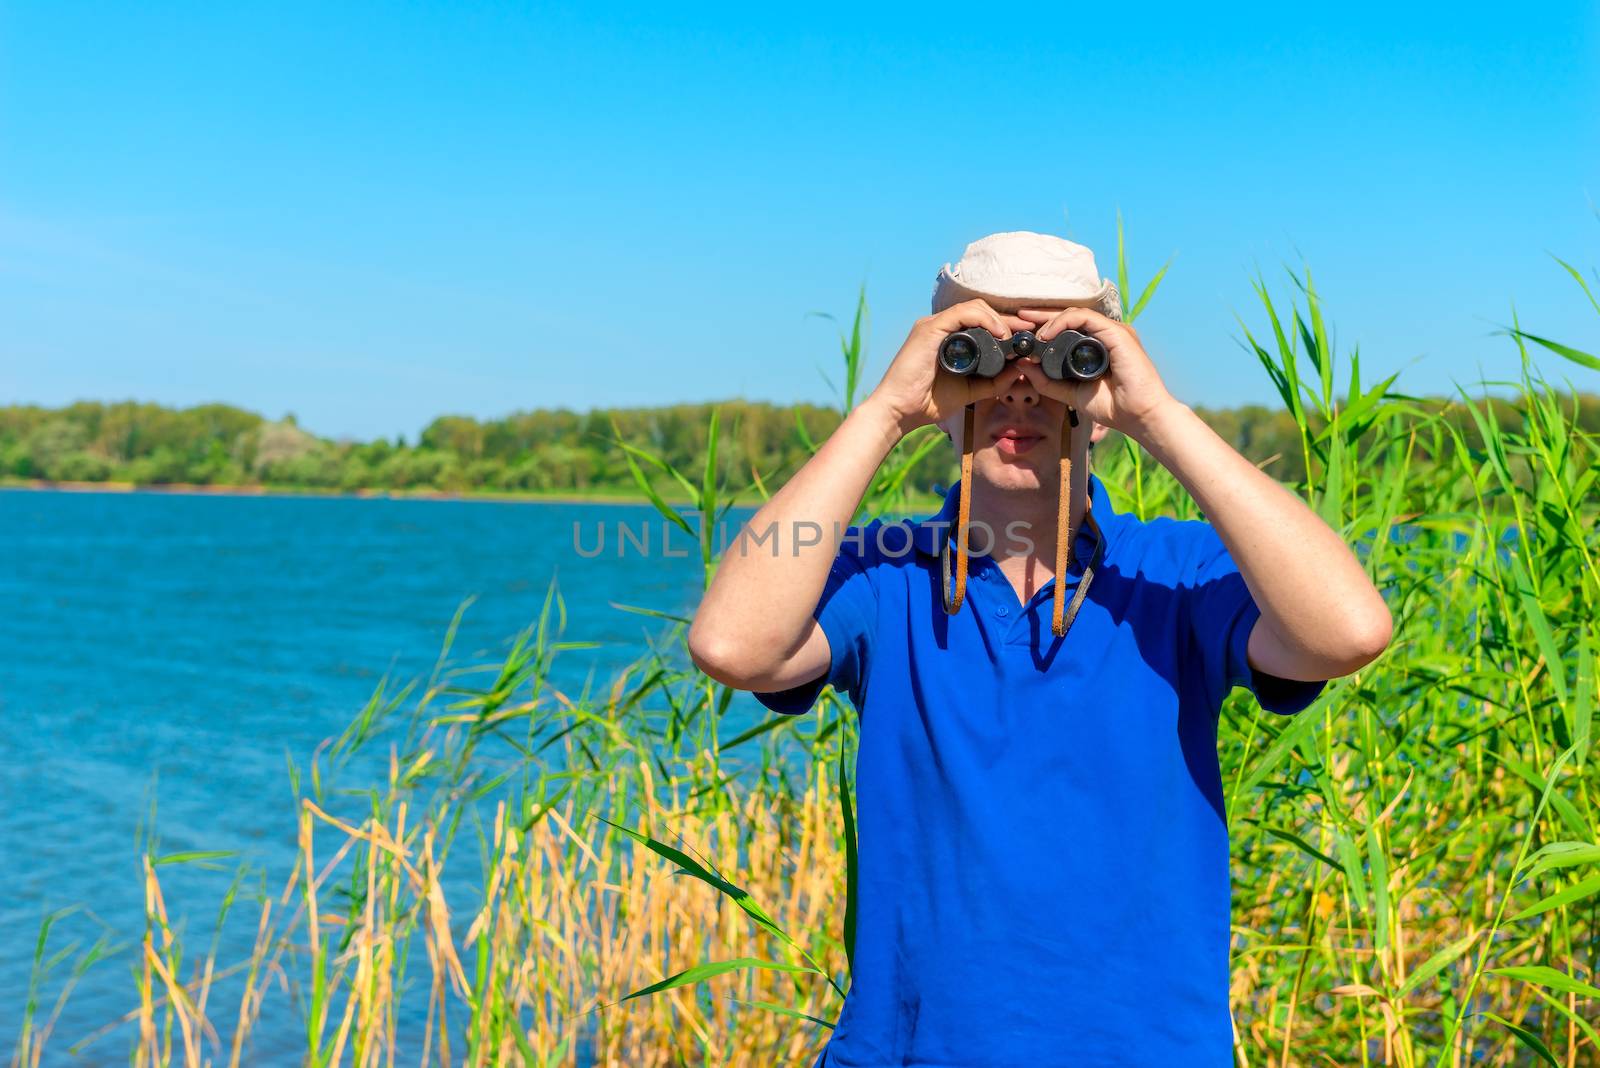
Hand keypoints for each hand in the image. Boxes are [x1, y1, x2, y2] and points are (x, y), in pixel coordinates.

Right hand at [864, 299, 1035, 435]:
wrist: (900, 411)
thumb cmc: (927, 402)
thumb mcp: (969, 391)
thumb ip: (993, 381)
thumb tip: (1019, 370)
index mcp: (947, 338)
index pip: (980, 321)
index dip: (1005, 325)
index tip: (1025, 335)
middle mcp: (940, 326)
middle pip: (980, 310)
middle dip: (1007, 319)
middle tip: (1028, 331)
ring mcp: (933, 325)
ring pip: (974, 307)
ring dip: (998, 319)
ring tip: (1013, 337)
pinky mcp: (929, 328)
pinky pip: (963, 314)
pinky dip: (984, 319)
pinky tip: (998, 333)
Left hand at [1009, 307, 1175, 438]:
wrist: (1138, 416)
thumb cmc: (1112, 406)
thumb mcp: (1070, 393)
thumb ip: (1047, 380)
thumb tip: (1022, 364)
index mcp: (1097, 345)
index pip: (1067, 328)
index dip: (1044, 325)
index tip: (1022, 328)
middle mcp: (1105, 335)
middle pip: (1069, 317)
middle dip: (1042, 316)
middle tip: (1018, 317)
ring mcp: (1112, 332)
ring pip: (1075, 314)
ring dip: (1050, 320)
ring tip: (1031, 331)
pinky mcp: (1117, 333)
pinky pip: (1086, 318)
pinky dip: (1064, 322)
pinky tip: (1047, 334)